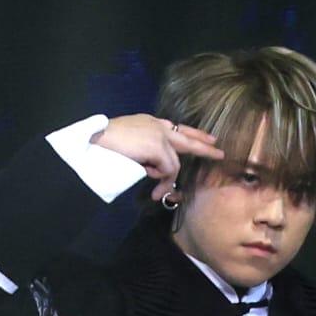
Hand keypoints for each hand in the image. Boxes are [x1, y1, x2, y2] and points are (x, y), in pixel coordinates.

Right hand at [90, 114, 224, 201]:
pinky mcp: (158, 147)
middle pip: (188, 137)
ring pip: (174, 163)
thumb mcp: (130, 147)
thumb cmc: (106, 144)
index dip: (192, 134)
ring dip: (166, 181)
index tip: (206, 138)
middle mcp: (158, 126)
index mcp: (151, 123)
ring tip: (155, 193)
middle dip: (205, 147)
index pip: (176, 128)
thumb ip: (146, 154)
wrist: (96, 139)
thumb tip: (153, 169)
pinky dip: (160, 179)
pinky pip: (167, 169)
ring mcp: (159, 136)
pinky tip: (148, 181)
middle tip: (220, 153)